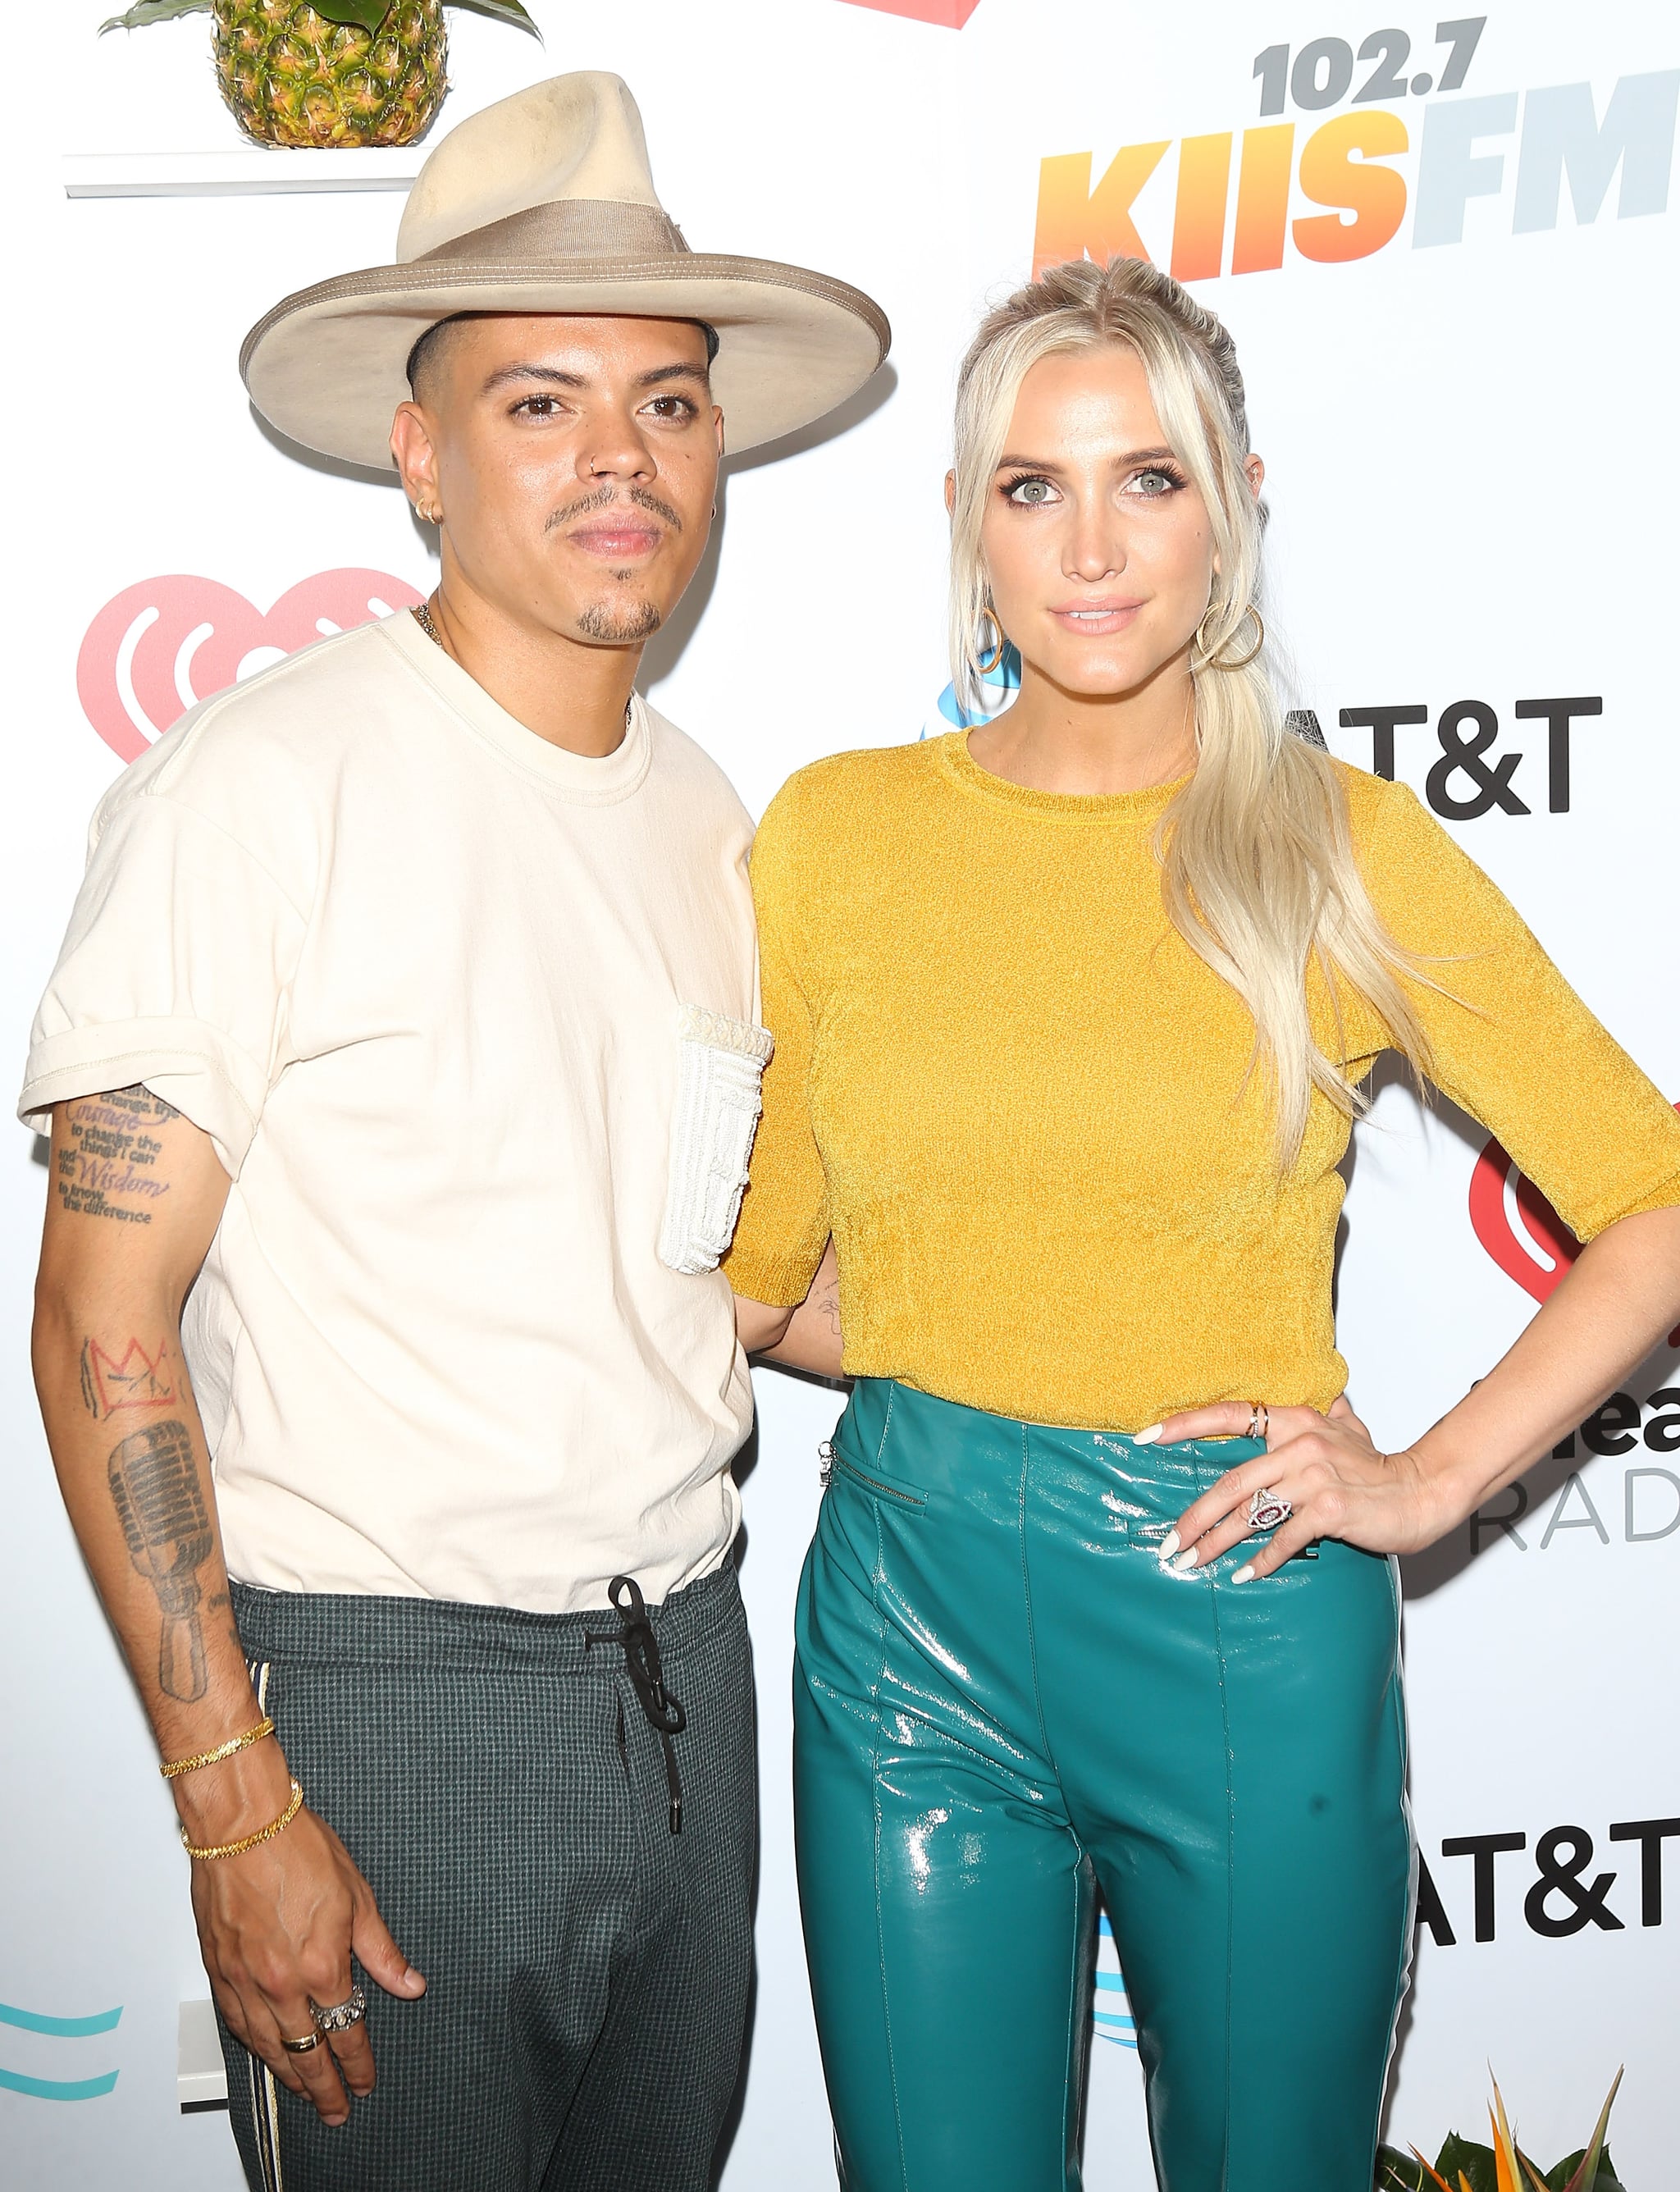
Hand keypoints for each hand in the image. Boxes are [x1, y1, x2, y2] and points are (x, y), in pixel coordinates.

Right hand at [187, 1796, 423, 2125]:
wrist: (241, 1825)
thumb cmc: (297, 1847)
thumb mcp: (357, 1896)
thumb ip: (381, 1950)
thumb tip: (410, 1983)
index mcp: (321, 1966)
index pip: (347, 2032)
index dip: (358, 2063)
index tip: (365, 2081)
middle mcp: (280, 1984)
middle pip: (305, 2054)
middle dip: (323, 2087)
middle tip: (335, 2110)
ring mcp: (245, 1982)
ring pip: (267, 2048)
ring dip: (288, 2075)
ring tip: (303, 2093)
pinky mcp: (218, 1972)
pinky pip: (236, 2025)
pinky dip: (253, 2047)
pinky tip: (263, 2053)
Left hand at [1157, 1396, 1441, 1581]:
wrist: (1423, 1491)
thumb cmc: (1378, 1467)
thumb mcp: (1347, 1427)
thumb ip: (1321, 1413)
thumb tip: (1307, 1396)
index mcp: (1296, 1419)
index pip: (1229, 1413)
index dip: (1184, 1423)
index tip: (1145, 1437)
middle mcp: (1301, 1443)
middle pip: (1231, 1481)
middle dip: (1195, 1516)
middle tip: (1170, 1543)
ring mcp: (1316, 1475)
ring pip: (1251, 1512)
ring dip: (1216, 1543)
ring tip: (1192, 1563)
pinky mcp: (1330, 1508)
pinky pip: (1284, 1536)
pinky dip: (1262, 1559)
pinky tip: (1245, 1574)